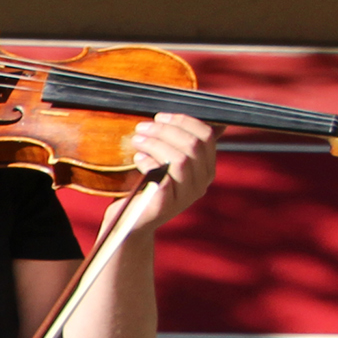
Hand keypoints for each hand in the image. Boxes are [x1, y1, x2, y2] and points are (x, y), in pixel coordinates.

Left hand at [107, 113, 220, 237]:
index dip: (183, 121)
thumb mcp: (165, 162)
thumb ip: (176, 143)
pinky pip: (164, 178)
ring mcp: (185, 196)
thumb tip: (179, 115)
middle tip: (143, 127)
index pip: (206, 136)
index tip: (160, 117)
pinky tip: (137, 159)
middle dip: (165, 130)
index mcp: (205, 169)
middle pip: (193, 145)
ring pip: (181, 160)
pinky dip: (149, 163)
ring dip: (155, 144)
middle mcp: (201, 183)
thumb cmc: (146, 187)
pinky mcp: (166, 205)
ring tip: (137, 140)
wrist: (130, 222)